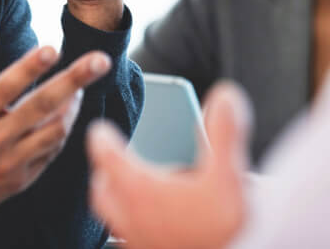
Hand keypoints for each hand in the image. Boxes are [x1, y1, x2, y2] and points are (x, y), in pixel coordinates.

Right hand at [0, 28, 111, 230]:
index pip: (6, 89)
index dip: (30, 68)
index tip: (53, 48)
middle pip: (43, 106)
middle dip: (75, 81)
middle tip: (101, 61)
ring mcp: (9, 164)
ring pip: (54, 131)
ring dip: (73, 106)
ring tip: (82, 85)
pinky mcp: (19, 180)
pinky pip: (51, 152)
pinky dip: (63, 131)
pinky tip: (67, 114)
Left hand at [86, 82, 249, 248]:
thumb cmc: (227, 231)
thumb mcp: (230, 174)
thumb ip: (225, 132)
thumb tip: (224, 96)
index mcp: (142, 192)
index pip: (107, 158)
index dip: (102, 140)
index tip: (99, 130)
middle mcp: (132, 220)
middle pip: (102, 191)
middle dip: (105, 172)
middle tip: (113, 160)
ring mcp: (139, 244)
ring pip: (113, 219)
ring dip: (118, 201)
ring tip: (134, 190)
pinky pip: (128, 240)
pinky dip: (132, 226)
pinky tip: (157, 224)